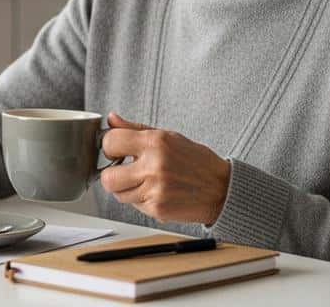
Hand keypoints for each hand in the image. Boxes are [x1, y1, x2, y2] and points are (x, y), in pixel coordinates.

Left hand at [99, 113, 231, 224]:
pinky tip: (156, 192)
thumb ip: (135, 128)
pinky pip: (134, 206)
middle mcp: (154, 166)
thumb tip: (112, 119)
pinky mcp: (158, 209)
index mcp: (155, 143)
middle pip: (107, 178)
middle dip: (111, 175)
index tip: (114, 150)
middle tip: (123, 171)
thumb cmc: (195, 161)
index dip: (109, 147)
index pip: (110, 142)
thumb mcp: (168, 136)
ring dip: (126, 189)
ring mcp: (155, 190)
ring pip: (118, 194)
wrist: (222, 189)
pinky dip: (140, 200)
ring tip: (144, 182)